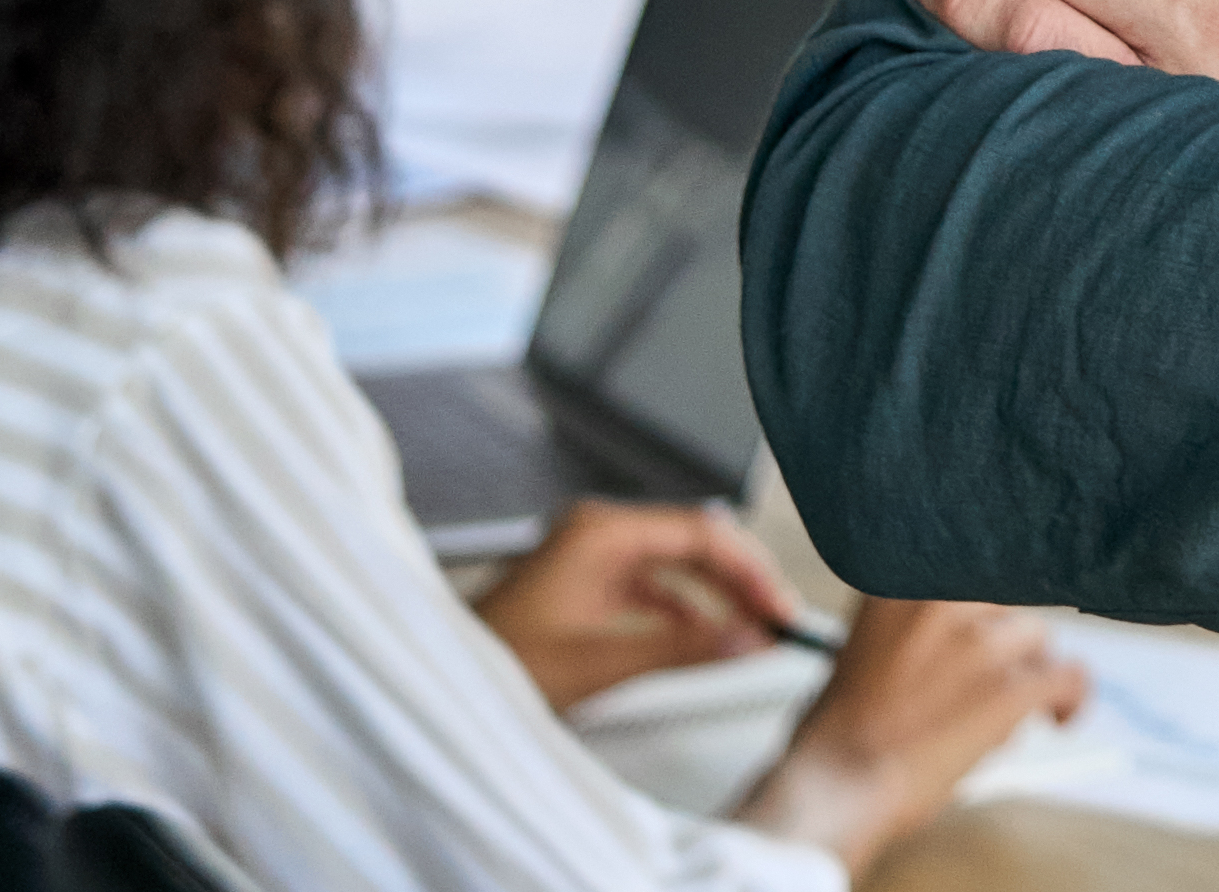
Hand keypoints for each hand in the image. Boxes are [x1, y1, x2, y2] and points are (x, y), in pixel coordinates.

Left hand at [470, 498, 803, 711]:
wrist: (438, 685)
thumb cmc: (495, 665)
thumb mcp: (599, 662)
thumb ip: (681, 649)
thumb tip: (748, 641)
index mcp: (600, 533)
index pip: (701, 533)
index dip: (750, 570)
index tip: (780, 608)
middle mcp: (597, 535)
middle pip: (693, 546)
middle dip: (740, 583)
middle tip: (778, 622)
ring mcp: (588, 560)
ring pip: (675, 570)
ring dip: (716, 600)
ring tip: (752, 634)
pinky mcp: (582, 589)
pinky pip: (651, 591)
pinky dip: (685, 614)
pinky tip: (705, 641)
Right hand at [745, 593, 1086, 868]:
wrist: (835, 786)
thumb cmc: (842, 730)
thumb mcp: (864, 641)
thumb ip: (915, 620)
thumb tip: (967, 626)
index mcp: (902, 579)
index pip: (974, 555)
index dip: (990, 593)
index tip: (995, 614)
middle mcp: (944, 598)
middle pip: (1007, 598)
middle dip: (1005, 636)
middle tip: (994, 673)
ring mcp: (981, 642)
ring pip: (1037, 637)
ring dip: (1030, 669)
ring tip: (1018, 706)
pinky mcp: (1011, 688)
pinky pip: (1069, 676)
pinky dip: (1071, 697)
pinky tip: (1062, 716)